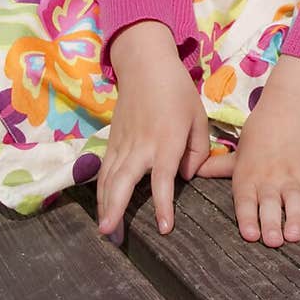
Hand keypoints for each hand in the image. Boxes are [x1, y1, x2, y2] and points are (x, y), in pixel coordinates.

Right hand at [97, 21, 210, 241]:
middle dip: (116, 209)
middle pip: (123, 182)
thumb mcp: (198, 118)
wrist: (145, 66)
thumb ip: (197, 151)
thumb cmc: (177, 91)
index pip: (163, 179)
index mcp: (167, 141)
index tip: (164, 228)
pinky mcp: (112, 140)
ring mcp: (122, 143)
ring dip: (105, 205)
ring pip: (109, 179)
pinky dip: (101, 190)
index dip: (162, 205)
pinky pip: (104, 170)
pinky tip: (102, 207)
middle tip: (111, 234)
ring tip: (104, 231)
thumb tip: (186, 177)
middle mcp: (141, 145)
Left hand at [196, 51, 299, 246]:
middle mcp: (271, 179)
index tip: (250, 234)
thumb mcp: (240, 149)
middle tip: (273, 240)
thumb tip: (194, 172)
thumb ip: (219, 166)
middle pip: (272, 204)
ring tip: (295, 236)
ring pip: (296, 203)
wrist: (292, 106)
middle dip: (272, 223)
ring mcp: (294, 180)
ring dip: (296, 220)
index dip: (248, 217)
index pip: (246, 200)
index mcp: (249, 175)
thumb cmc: (262, 128)